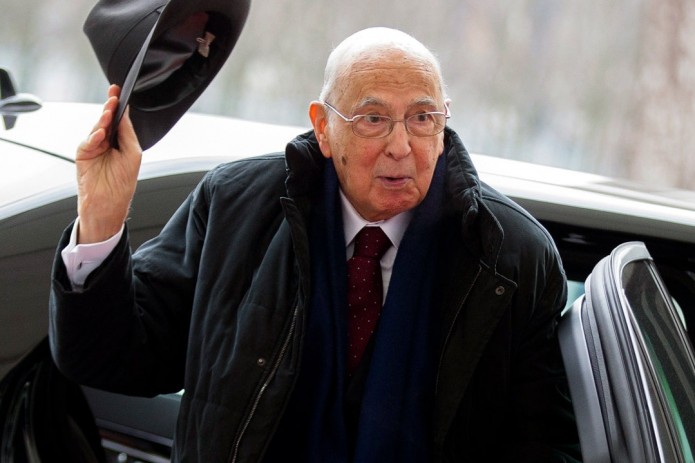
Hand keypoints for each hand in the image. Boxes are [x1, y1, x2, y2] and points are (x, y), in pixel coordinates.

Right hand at [76, 85, 141, 243]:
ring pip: (97, 127)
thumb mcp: (132, 153)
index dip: (119, 105)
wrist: (109, 202)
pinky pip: (88, 142)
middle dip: (110, 107)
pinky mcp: (83, 154)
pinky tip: (101, 133)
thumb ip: (127, 133)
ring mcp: (94, 147)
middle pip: (107, 120)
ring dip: (103, 119)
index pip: (119, 119)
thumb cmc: (123, 181)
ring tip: (109, 112)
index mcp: (121, 140)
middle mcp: (107, 141)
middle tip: (113, 95)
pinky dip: (94, 136)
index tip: (120, 90)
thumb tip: (124, 114)